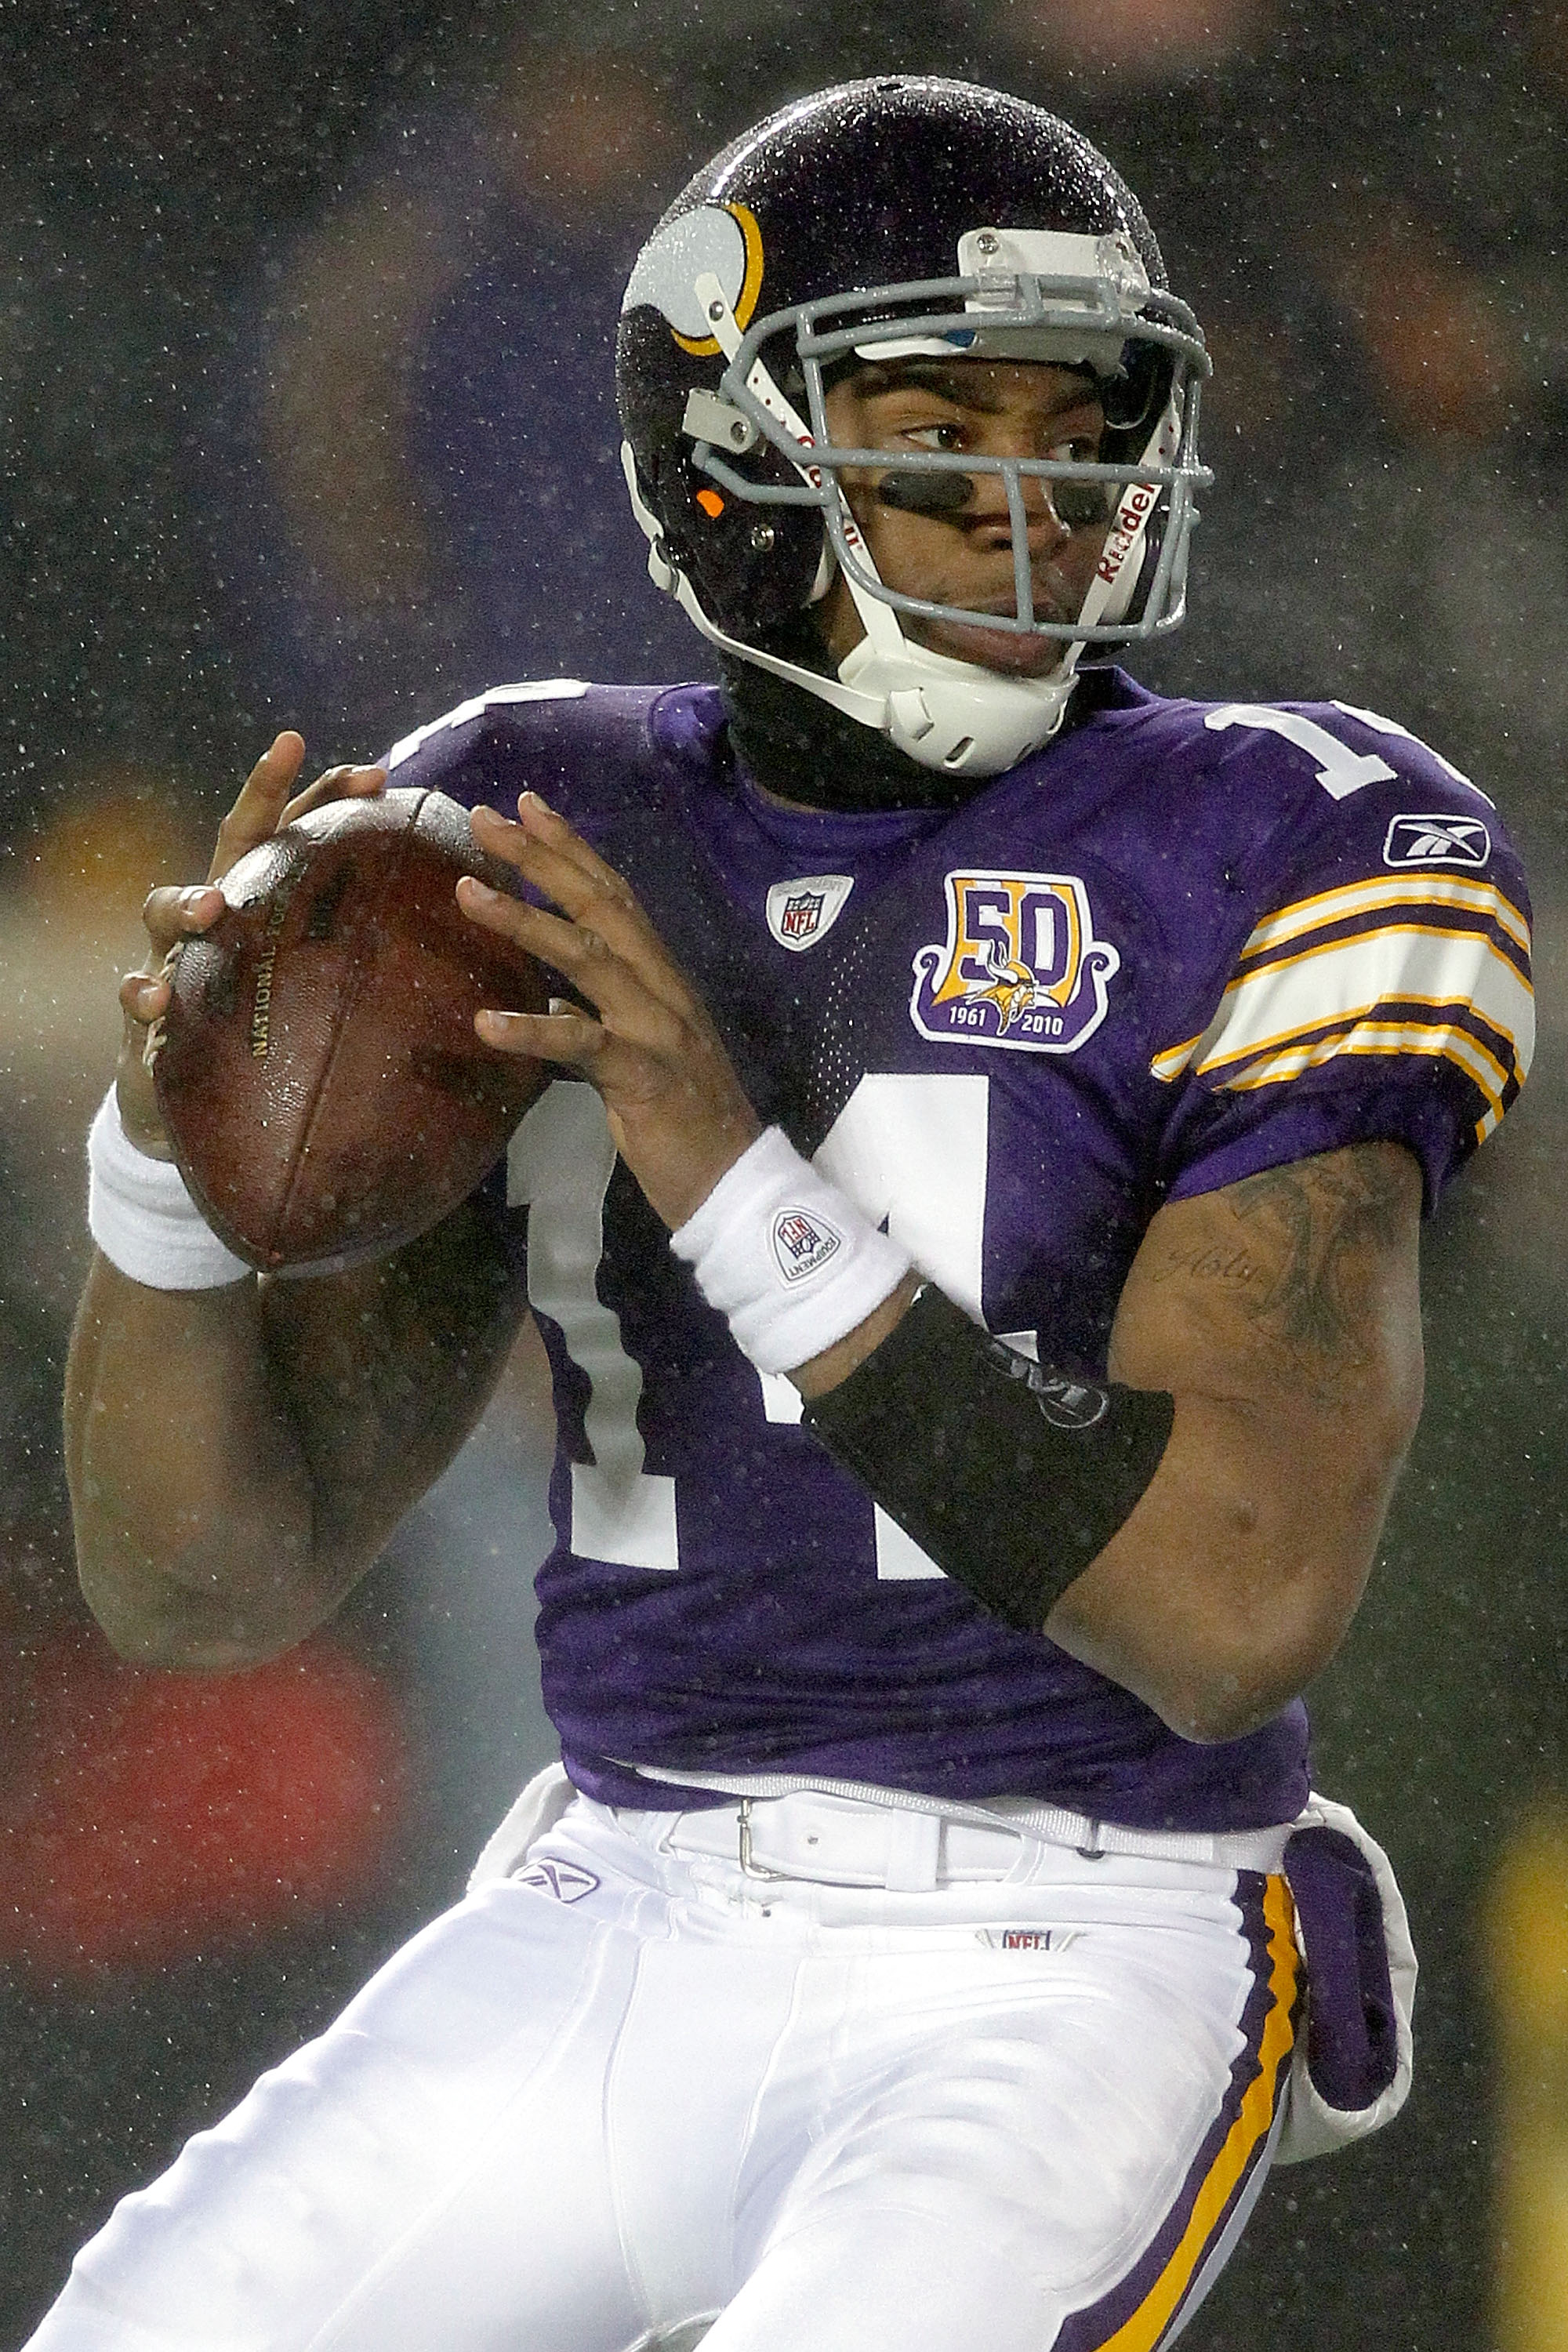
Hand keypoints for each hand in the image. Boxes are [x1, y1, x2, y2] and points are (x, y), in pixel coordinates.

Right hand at [115, 734, 385, 1156]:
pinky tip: (154, 996)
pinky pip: (135, 994)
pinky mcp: (145, 1010)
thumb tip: (444, 954)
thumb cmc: (259, 1038)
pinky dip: (141, 991)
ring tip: (211, 907)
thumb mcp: (305, 998)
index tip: (379, 773)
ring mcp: (171, 956)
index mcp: (261, 902)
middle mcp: (213, 915)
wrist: (183, 1096)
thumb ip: (352, 971)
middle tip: (288, 748)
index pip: (294, 837)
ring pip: (162, 909)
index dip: (329, 798)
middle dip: (261, 788)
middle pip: (233, 838)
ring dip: (186, 900)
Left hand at [457, 794, 760, 1228]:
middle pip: (601, 907)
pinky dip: (533, 1032)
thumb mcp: (641, 1055)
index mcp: (662, 979)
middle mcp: (663, 990)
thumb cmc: (684, 1121)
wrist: (735, 1182)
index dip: (572, 848)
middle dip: (543, 859)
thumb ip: (602, 1019)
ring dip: (526, 921)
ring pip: (589, 958)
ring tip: (468, 893)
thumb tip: (556, 1001)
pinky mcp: (645, 1078)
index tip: (527, 805)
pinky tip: (485, 1023)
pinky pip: (584, 1046)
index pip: (616, 895)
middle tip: (487, 818)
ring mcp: (657, 1030)